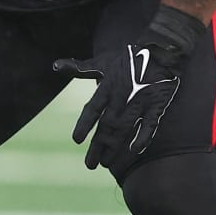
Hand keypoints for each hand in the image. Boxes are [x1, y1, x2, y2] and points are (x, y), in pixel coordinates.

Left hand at [53, 6, 201, 171]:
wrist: (160, 49)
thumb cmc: (128, 57)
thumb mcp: (102, 61)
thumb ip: (79, 68)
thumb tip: (55, 66)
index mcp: (107, 86)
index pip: (93, 109)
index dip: (85, 125)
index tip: (77, 140)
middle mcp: (122, 96)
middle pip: (107, 126)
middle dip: (97, 146)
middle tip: (90, 164)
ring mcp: (140, 101)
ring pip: (125, 128)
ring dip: (115, 147)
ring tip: (105, 163)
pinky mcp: (157, 104)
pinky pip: (150, 123)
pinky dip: (144, 136)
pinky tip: (135, 150)